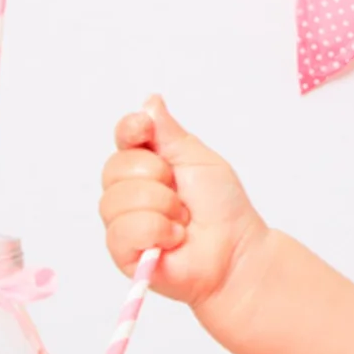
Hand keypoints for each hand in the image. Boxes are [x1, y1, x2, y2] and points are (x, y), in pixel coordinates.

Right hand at [99, 96, 267, 308]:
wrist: (236, 250)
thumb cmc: (222, 208)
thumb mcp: (199, 160)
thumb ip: (170, 134)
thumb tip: (150, 101)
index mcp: (148, 164)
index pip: (123, 136)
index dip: (131, 129)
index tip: (144, 129)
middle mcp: (129, 190)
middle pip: (117, 166)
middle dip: (158, 176)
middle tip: (183, 195)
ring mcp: (122, 221)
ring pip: (119, 198)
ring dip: (162, 207)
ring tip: (182, 220)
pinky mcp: (122, 252)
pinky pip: (124, 229)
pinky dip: (157, 231)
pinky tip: (173, 239)